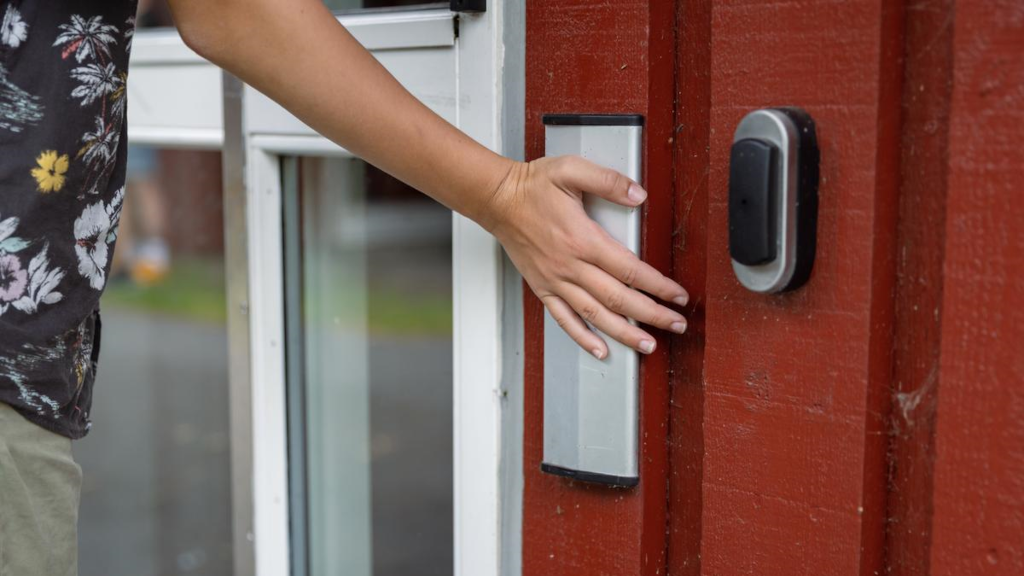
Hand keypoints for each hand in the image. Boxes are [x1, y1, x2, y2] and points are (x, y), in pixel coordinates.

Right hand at [484, 156, 688, 358]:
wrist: (497, 200)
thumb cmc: (532, 185)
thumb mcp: (571, 170)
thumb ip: (608, 180)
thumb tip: (638, 194)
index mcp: (583, 239)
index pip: (630, 270)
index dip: (659, 286)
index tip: (678, 296)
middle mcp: (571, 266)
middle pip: (619, 299)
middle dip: (652, 315)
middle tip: (676, 325)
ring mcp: (556, 281)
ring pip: (595, 315)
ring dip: (625, 333)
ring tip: (648, 344)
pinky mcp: (543, 288)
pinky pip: (564, 319)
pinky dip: (584, 337)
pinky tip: (600, 349)